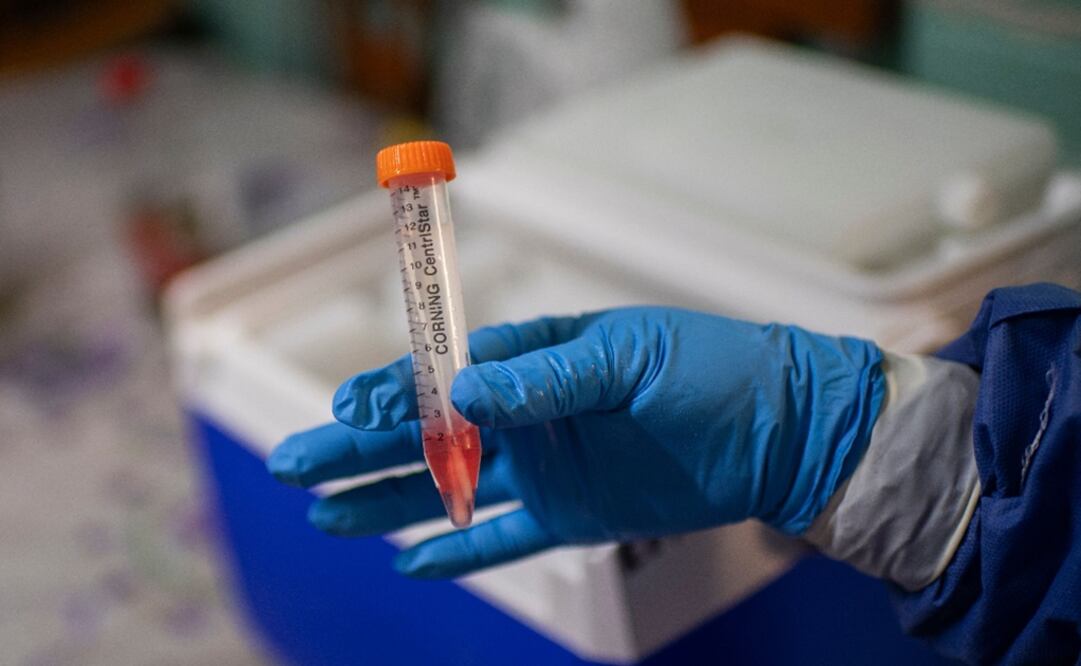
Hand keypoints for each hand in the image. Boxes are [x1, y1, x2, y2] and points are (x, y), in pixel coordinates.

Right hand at [267, 307, 884, 577]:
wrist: (780, 429)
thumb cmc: (709, 371)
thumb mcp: (629, 358)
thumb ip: (547, 375)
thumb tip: (464, 387)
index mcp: (534, 363)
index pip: (442, 378)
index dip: (389, 394)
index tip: (343, 408)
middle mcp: (527, 416)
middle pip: (424, 436)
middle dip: (357, 451)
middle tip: (292, 463)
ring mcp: (545, 469)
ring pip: (448, 490)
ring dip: (387, 502)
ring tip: (321, 514)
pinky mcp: (573, 516)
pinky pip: (503, 539)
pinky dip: (460, 552)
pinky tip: (409, 561)